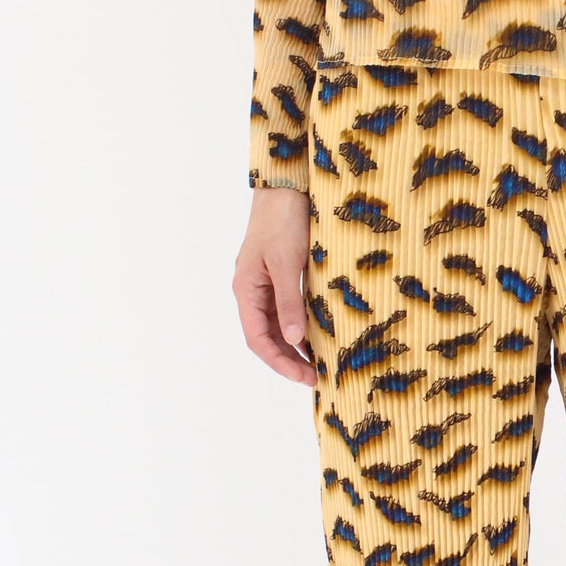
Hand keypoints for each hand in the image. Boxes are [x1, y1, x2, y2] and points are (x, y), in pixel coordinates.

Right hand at [233, 186, 316, 385]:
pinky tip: (319, 336)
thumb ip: (290, 303)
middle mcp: (252, 291)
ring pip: (277, 325)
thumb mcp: (288, 264)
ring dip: (295, 346)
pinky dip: (301, 326)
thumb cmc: (282, 221)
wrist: (286, 187)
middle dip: (289, 360)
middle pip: (267, 336)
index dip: (279, 362)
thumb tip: (294, 340)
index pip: (257, 339)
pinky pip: (288, 309)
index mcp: (246, 290)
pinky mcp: (281, 276)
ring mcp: (265, 284)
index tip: (303, 377)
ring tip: (319, 364)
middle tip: (316, 377)